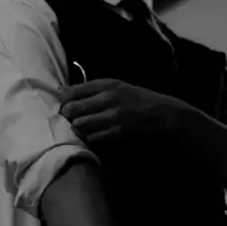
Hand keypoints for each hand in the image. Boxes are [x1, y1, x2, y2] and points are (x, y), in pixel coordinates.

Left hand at [59, 79, 191, 145]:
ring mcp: (113, 116)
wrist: (164, 116)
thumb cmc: (139, 101)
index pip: (72, 91)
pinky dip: (90, 141)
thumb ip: (92, 90)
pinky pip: (92, 139)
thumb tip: (63, 92)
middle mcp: (107, 98)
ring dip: (78, 131)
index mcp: (106, 84)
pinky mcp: (118, 133)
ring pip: (79, 125)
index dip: (64, 102)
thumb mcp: (118, 88)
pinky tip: (95, 139)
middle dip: (68, 118)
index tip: (66, 108)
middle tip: (72, 122)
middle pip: (71, 109)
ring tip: (84, 132)